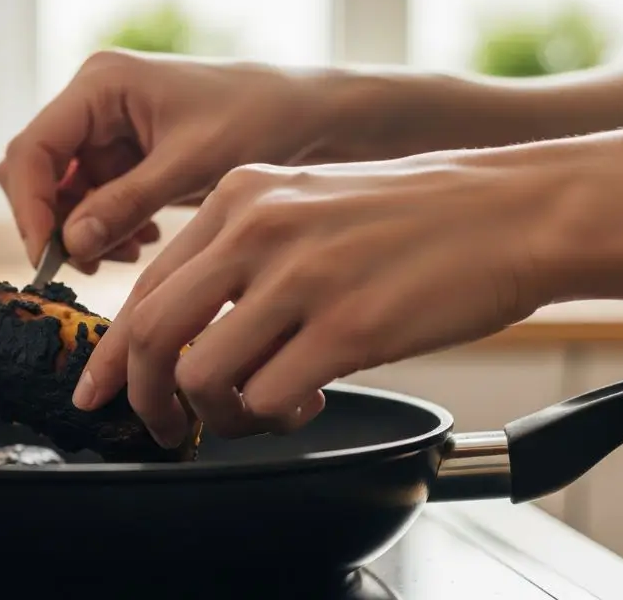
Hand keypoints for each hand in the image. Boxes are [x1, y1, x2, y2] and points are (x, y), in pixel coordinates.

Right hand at [0, 51, 367, 269]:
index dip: (30, 207)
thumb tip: (71, 244)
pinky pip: (93, 197)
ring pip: (64, 191)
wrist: (307, 116)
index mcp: (101, 84)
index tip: (49, 258)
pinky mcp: (125, 154)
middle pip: (38, 171)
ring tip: (130, 254)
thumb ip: (127, 203)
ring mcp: (107, 128)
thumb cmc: (258, 120)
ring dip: (85, 230)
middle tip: (89, 264)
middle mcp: (94, 100)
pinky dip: (108, 226)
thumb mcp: (192, 165)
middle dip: (57, 222)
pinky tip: (147, 240)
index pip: (33, 149)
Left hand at [74, 149, 567, 446]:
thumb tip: (190, 333)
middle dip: (145, 398)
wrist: (516, 209)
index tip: (106, 390)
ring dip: (217, 415)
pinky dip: (273, 418)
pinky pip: (267, 397)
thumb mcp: (308, 204)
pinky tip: (306, 403)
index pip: (145, 287)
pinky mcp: (348, 325)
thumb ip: (242, 256)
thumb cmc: (418, 215)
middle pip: (150, 334)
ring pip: (200, 375)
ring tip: (258, 411)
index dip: (116, 354)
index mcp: (238, 196)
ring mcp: (301, 276)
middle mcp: (257, 228)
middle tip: (165, 426)